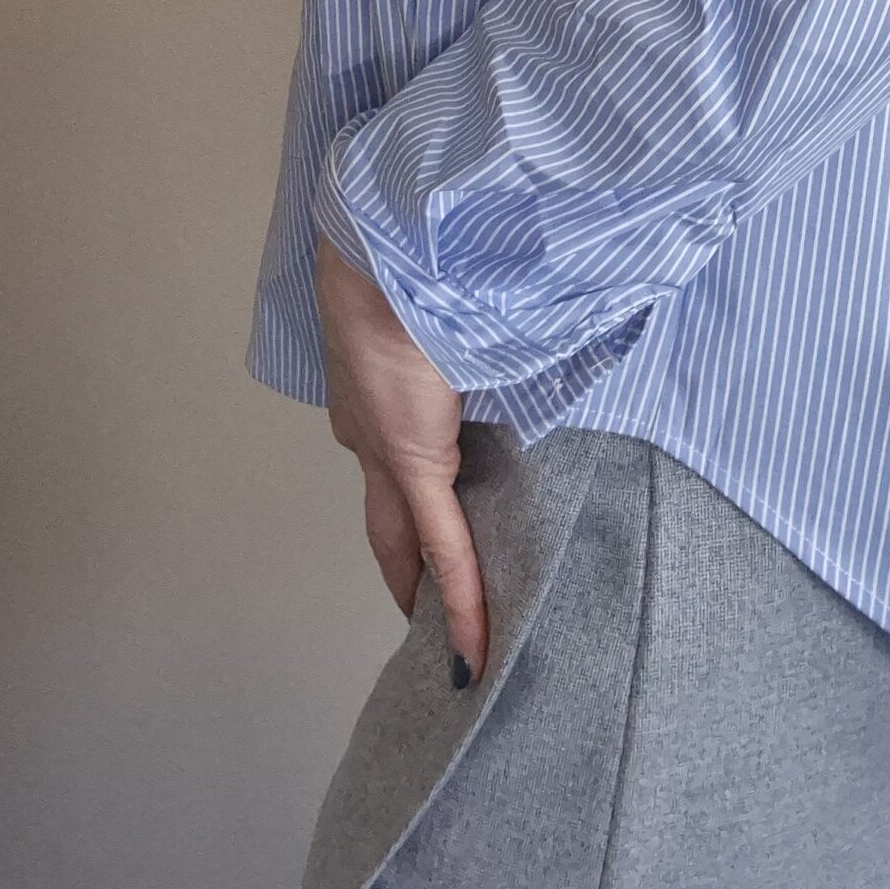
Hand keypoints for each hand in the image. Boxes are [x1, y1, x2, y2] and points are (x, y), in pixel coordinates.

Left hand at [315, 234, 488, 685]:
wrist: (384, 247)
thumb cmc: (417, 256)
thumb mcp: (448, 307)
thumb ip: (476, 330)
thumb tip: (522, 318)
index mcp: (371, 393)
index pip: (390, 471)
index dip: (405, 513)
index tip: (422, 551)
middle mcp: (367, 430)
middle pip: (387, 521)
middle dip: (406, 571)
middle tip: (427, 619)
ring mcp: (384, 448)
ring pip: (407, 539)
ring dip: (429, 587)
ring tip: (455, 641)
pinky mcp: (411, 456)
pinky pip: (440, 542)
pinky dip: (457, 593)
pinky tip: (471, 640)